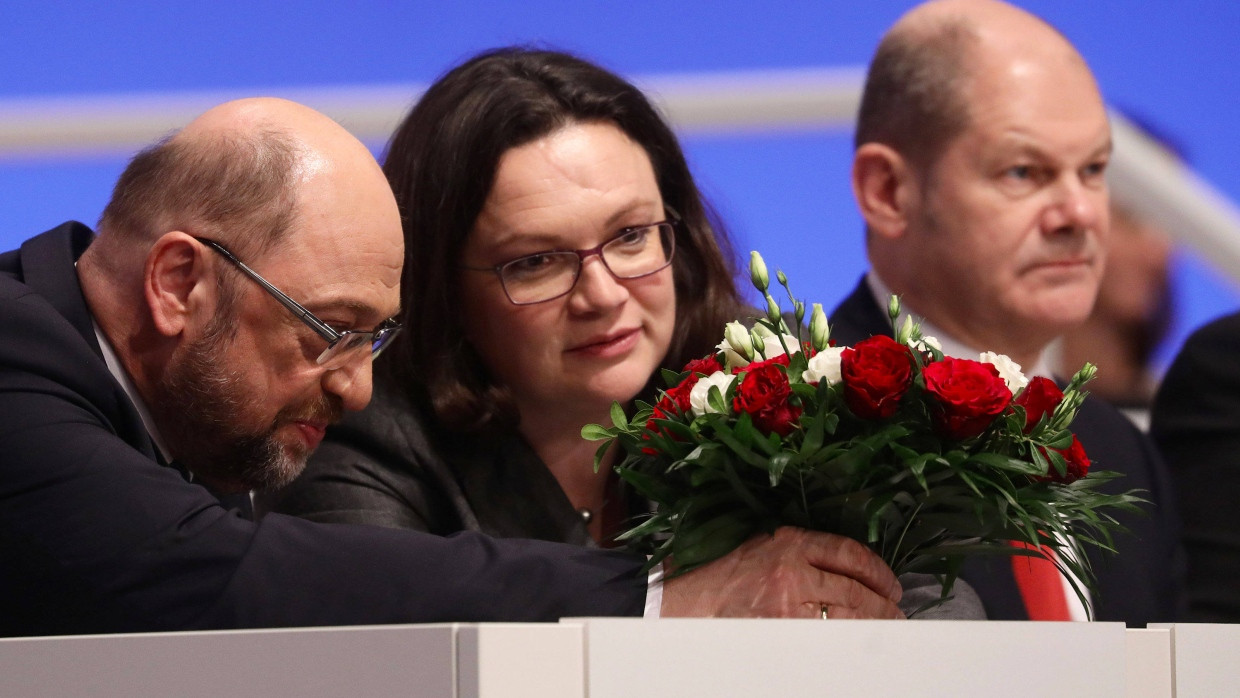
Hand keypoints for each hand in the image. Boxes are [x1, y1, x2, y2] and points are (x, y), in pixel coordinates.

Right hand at [660, 526, 903, 618]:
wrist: (687, 601)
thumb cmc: (722, 574)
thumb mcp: (763, 544)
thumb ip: (802, 550)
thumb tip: (849, 569)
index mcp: (790, 542)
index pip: (849, 552)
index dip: (878, 571)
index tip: (890, 583)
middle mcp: (793, 569)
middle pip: (856, 587)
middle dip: (884, 602)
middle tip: (897, 610)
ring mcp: (790, 602)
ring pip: (849, 613)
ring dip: (875, 622)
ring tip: (888, 625)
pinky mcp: (784, 629)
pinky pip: (829, 635)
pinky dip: (850, 638)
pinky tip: (860, 642)